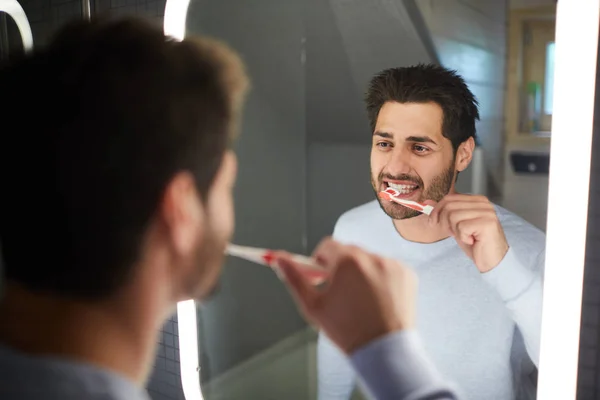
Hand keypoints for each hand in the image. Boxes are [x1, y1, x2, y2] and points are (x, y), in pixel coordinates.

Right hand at [276, 238, 416, 353]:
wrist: (384, 351)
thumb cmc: (346, 330)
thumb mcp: (313, 306)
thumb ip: (294, 278)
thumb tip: (278, 259)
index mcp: (347, 261)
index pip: (327, 245)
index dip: (319, 260)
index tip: (319, 276)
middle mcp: (371, 257)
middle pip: (348, 252)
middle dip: (340, 267)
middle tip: (338, 291)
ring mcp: (392, 265)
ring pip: (368, 261)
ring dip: (361, 273)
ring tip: (360, 301)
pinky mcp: (407, 274)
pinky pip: (388, 269)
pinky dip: (381, 279)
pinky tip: (377, 301)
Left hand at [427, 194, 508, 272]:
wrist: (491, 260)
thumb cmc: (475, 243)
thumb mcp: (456, 225)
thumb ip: (444, 213)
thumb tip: (427, 203)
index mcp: (477, 200)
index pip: (449, 198)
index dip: (437, 210)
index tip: (432, 221)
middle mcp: (484, 204)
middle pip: (449, 206)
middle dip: (445, 222)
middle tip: (453, 233)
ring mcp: (487, 212)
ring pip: (453, 216)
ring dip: (456, 231)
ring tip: (467, 237)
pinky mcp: (487, 223)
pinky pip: (461, 227)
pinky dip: (463, 237)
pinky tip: (473, 240)